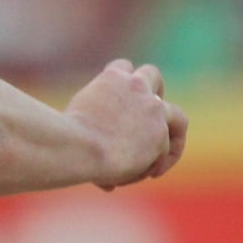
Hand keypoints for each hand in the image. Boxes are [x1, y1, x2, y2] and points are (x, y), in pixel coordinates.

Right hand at [65, 59, 187, 190]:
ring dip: (173, 134)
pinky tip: (149, 174)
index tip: (117, 102)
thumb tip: (104, 171)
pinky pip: (167, 151)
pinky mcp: (161, 136)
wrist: (80, 145)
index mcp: (111, 79)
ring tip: (163, 153)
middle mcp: (136, 87)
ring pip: (177, 115)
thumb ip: (96, 131)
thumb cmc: (66, 136)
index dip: (122, 83)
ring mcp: (153, 110)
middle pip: (152, 75)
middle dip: (153, 93)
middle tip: (148, 114)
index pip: (122, 68)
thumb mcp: (77, 122)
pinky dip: (160, 163)